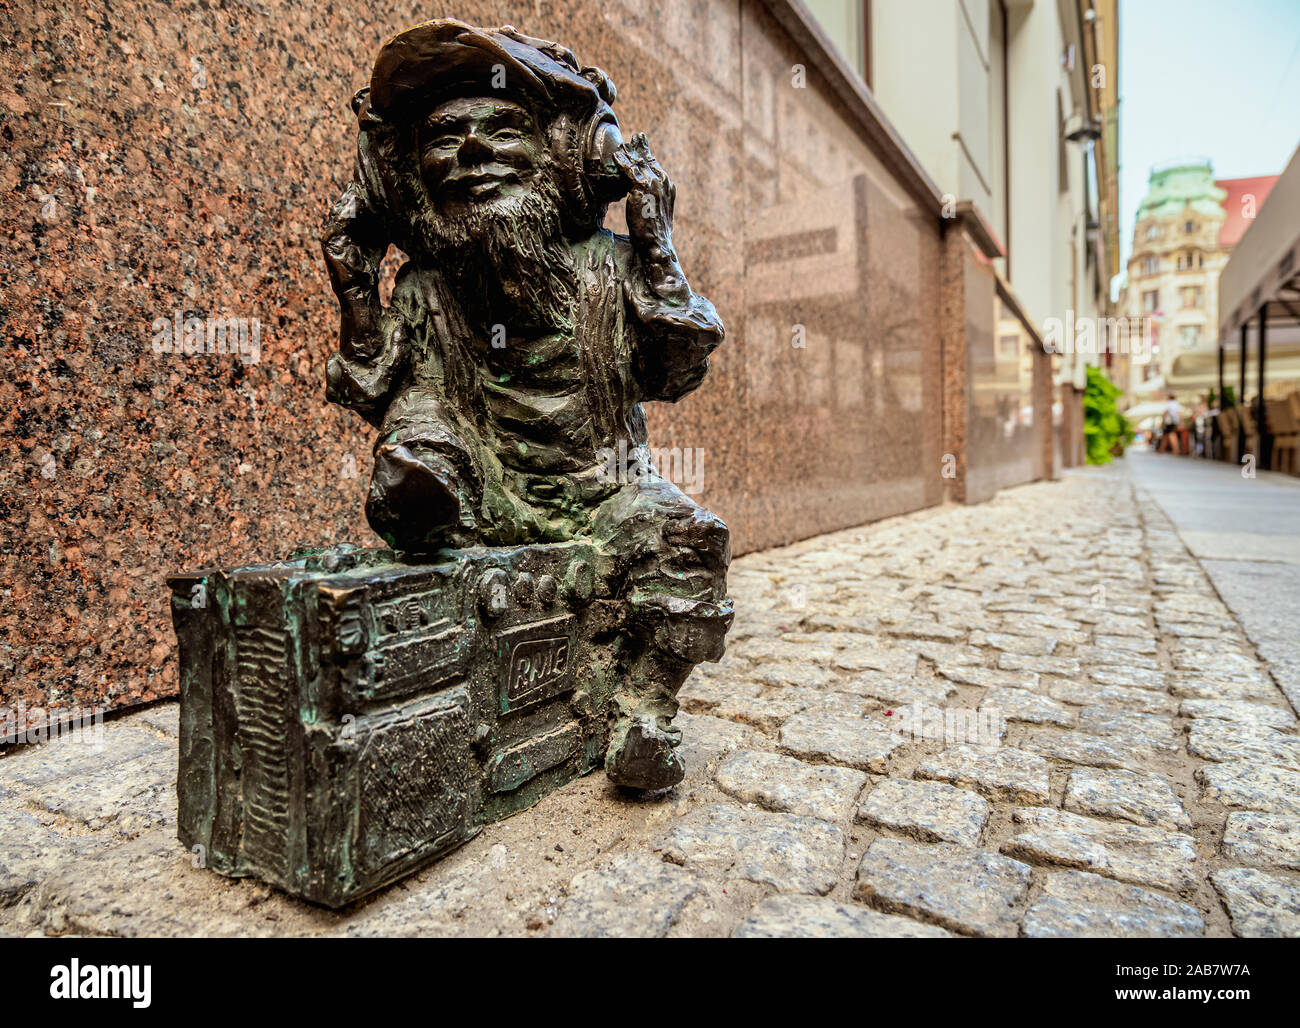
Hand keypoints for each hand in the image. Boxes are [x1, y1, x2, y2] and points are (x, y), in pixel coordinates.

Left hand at [613, 133, 675, 255]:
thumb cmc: (654, 234)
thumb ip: (653, 201)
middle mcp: (663, 182)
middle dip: (641, 149)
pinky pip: (630, 170)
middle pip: (649, 160)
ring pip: (639, 163)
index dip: (647, 156)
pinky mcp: (642, 188)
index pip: (656, 166)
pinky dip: (622, 161)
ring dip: (630, 152)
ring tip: (622, 144)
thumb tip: (646, 200)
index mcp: (668, 187)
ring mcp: (654, 183)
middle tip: (635, 137)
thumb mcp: (656, 213)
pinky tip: (616, 155)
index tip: (641, 147)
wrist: (657, 245)